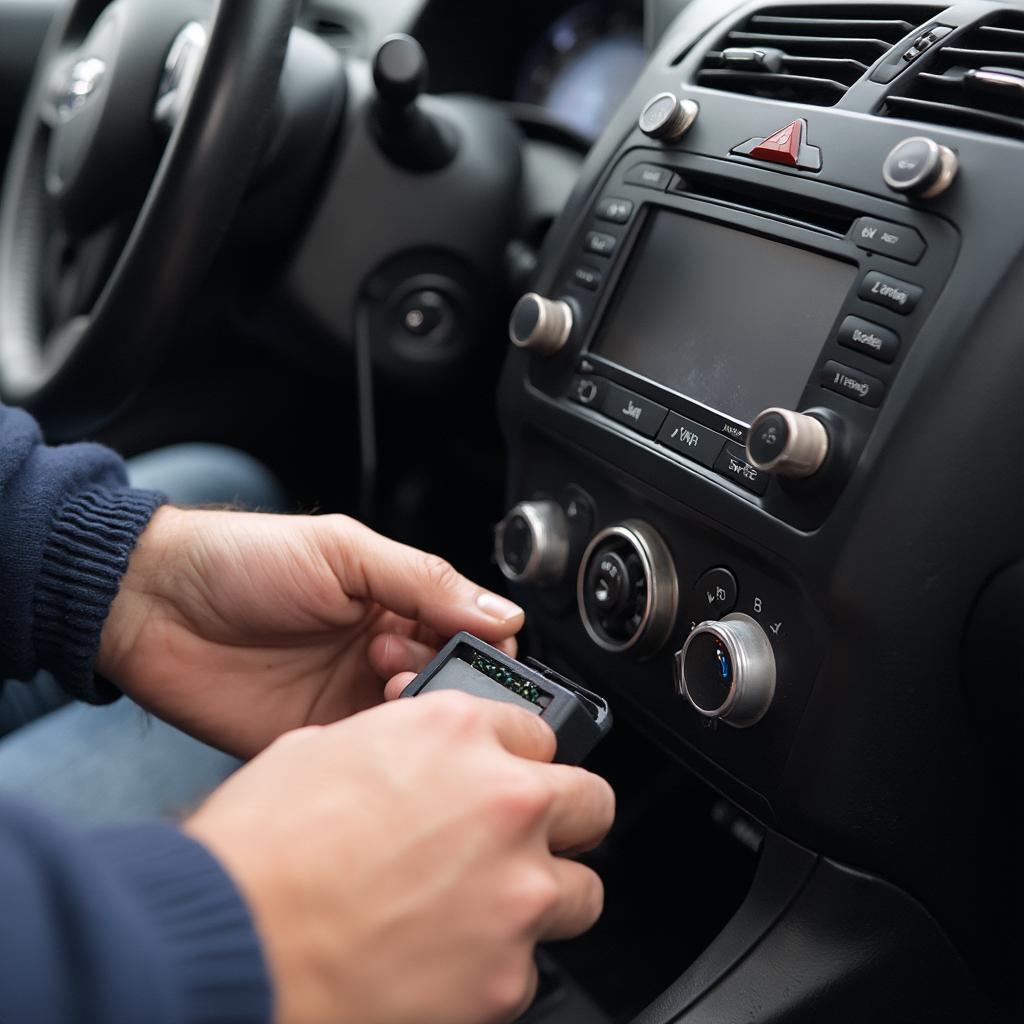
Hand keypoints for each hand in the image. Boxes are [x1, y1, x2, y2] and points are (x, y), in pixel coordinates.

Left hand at [98, 508, 523, 757]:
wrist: (149, 605)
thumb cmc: (240, 561)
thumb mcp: (343, 552)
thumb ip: (424, 581)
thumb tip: (503, 613)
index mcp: (396, 604)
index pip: (471, 634)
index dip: (482, 647)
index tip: (474, 652)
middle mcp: (380, 655)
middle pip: (452, 688)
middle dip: (447, 683)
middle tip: (407, 665)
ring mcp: (349, 702)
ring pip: (416, 730)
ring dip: (413, 715)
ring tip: (380, 683)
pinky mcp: (317, 744)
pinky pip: (370, 762)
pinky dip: (381, 755)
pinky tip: (367, 732)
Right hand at [186, 692, 614, 1023]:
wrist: (229, 943)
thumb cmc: (259, 848)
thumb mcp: (323, 750)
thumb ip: (398, 747)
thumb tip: (413, 762)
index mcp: (457, 734)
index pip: (537, 732)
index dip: (516, 759)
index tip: (506, 778)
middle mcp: (503, 802)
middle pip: (589, 802)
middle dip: (562, 819)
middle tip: (522, 840)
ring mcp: (515, 892)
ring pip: (580, 891)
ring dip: (542, 896)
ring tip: (486, 911)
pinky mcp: (507, 976)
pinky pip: (529, 966)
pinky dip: (497, 965)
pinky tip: (443, 961)